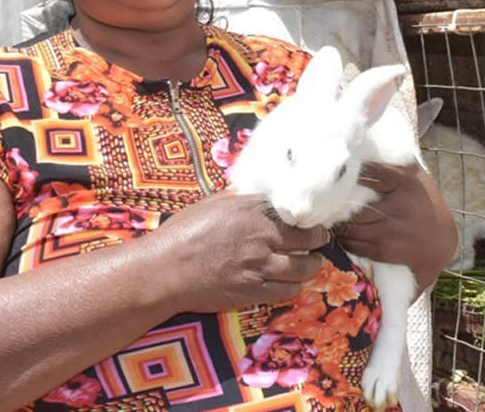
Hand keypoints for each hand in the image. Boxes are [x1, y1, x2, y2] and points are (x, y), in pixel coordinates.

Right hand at [155, 191, 330, 313]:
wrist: (164, 270)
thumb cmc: (182, 234)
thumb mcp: (211, 204)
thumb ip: (238, 198)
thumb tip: (254, 193)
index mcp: (250, 210)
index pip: (294, 212)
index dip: (307, 218)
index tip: (311, 220)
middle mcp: (260, 236)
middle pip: (307, 239)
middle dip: (318, 241)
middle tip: (320, 242)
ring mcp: (259, 266)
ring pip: (303, 268)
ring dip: (313, 265)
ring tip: (314, 263)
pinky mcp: (253, 291)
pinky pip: (287, 291)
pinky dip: (295, 286)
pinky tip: (294, 283)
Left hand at [338, 162, 457, 290]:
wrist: (441, 240)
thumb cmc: (422, 201)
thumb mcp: (415, 176)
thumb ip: (393, 163)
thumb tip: (362, 145)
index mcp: (405, 180)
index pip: (371, 171)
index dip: (350, 172)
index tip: (338, 173)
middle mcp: (399, 204)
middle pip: (354, 204)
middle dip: (338, 204)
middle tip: (327, 201)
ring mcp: (392, 229)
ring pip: (351, 227)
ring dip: (339, 224)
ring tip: (332, 218)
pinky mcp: (386, 250)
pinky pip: (356, 244)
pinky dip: (346, 240)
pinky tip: (344, 234)